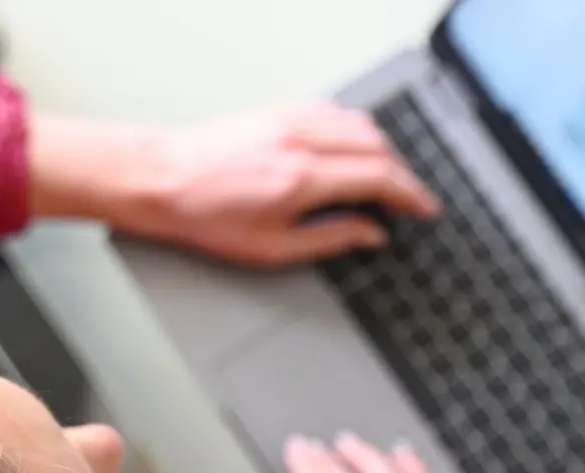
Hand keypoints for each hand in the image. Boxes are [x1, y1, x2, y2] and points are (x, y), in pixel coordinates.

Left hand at [121, 104, 439, 266]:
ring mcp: (289, 120)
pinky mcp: (277, 111)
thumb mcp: (272, 249)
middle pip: (377, 145)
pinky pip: (333, 112)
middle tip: (407, 200)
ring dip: (381, 150)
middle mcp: (300, 141)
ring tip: (383, 179)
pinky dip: (353, 131)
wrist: (159, 179)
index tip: (424, 208)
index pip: (379, 176)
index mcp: (302, 178)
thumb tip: (370, 234)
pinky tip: (351, 152)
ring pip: (358, 123)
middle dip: (401, 173)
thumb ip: (330, 240)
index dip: (411, 194)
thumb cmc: (205, 217)